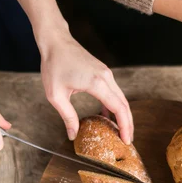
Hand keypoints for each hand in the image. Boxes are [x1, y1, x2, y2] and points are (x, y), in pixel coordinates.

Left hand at [38, 29, 133, 143]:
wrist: (55, 41)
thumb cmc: (54, 65)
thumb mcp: (56, 95)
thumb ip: (67, 116)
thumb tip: (73, 135)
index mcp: (97, 83)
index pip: (118, 108)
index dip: (124, 126)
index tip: (126, 140)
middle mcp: (106, 77)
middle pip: (124, 104)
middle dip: (128, 124)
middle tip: (127, 141)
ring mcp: (106, 73)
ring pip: (121, 98)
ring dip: (122, 115)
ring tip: (120, 131)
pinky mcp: (103, 72)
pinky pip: (113, 92)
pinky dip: (114, 105)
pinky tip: (106, 116)